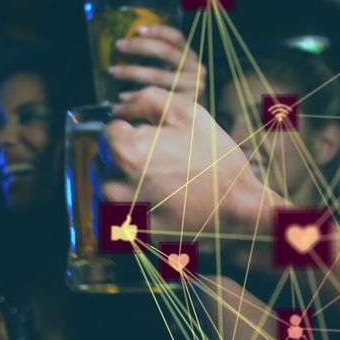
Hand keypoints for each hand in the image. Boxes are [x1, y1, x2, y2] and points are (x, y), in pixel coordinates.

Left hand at [100, 87, 278, 244]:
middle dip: (123, 159)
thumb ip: (145, 100)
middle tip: (160, 167)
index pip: (109, 132)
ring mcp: (114, 215)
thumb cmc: (216, 165)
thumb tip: (118, 107)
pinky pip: (105, 218)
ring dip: (121, 184)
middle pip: (103, 160)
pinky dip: (120, 212)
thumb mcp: (188, 115)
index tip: (157, 144)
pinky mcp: (120, 238)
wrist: (237, 218)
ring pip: (102, 188)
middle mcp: (111, 184)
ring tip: (158, 189)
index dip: (133, 133)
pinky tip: (149, 209)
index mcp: (123, 151)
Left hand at [109, 25, 204, 97]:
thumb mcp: (176, 75)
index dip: (158, 31)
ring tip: (113, 71)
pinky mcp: (186, 105)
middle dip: (139, 46)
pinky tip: (122, 96)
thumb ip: (163, 61)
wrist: (194, 125)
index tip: (138, 29)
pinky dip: (136, 95)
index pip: (177, 38)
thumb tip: (133, 43)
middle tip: (118, 45)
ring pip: (158, 74)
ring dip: (132, 72)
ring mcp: (193, 88)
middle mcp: (197, 70)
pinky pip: (156, 96)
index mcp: (192, 58)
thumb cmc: (177, 97)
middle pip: (166, 52)